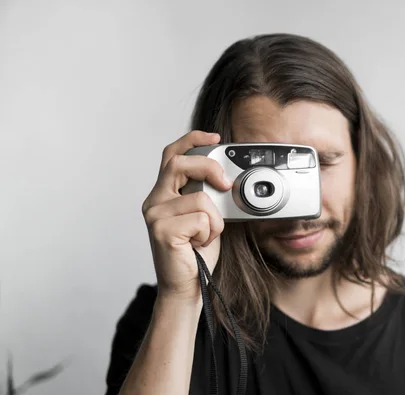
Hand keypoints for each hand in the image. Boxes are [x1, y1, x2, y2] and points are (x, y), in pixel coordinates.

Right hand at [141, 131, 232, 300]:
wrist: (187, 288)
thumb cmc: (196, 254)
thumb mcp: (204, 216)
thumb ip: (206, 195)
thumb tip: (225, 179)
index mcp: (163, 194)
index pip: (172, 155)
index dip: (192, 139)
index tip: (214, 138)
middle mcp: (154, 201)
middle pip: (180, 163)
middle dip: (209, 167)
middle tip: (226, 185)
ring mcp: (155, 215)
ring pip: (199, 197)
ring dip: (214, 220)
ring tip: (205, 236)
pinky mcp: (162, 230)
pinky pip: (201, 218)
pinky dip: (210, 232)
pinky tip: (198, 245)